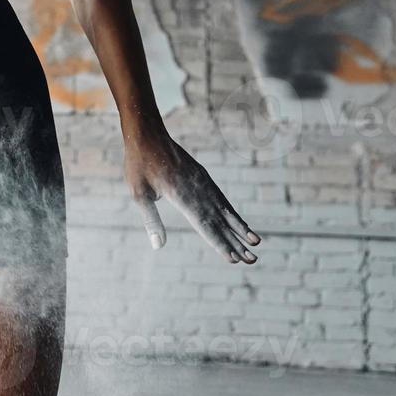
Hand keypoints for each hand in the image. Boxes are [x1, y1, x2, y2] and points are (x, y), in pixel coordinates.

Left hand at [125, 131, 261, 263]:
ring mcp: (203, 182)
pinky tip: (240, 222)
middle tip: (253, 260)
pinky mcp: (203, 177)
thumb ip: (151, 220)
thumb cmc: (139, 165)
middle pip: (220, 221)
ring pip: (225, 210)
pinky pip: (222, 198)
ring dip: (240, 228)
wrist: (148, 134)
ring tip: (255, 243)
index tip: (234, 259)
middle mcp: (197, 190)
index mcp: (181, 196)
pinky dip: (233, 212)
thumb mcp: (139, 193)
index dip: (219, 243)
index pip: (204, 225)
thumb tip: (158, 246)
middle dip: (236, 242)